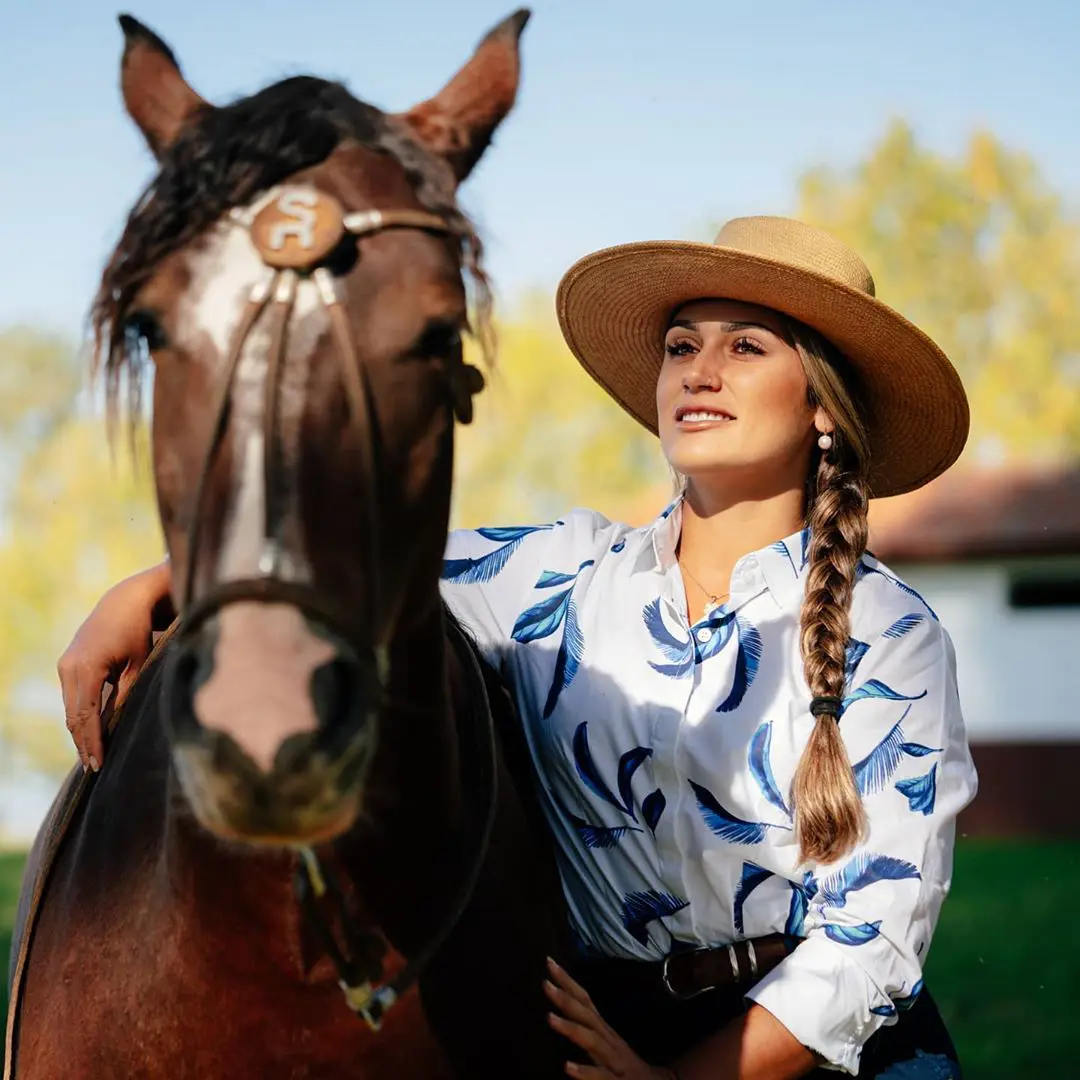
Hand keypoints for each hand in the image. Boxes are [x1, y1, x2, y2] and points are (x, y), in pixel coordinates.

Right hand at [57, 560, 170, 771]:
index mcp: (87, 668)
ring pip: (70, 708)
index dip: (92, 741)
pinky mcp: (70, 664)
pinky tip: (90, 733)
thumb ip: (126, 694)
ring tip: (91, 757)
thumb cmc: (140, 631)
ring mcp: (66, 665)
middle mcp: (69, 667)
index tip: (98, 764)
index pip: (86, 715)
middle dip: (83, 743)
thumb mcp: (138, 664)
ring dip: (80, 732)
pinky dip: (81, 715)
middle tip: (93, 769)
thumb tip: (117, 724)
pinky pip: (73, 697)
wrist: (126, 601)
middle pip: (73, 716)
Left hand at [543, 957, 674, 1079]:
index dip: (568, 982)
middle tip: (545, 982)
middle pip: (586, 1014)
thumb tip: (564, 1007)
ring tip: (550, 1018)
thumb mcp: (606, 1043)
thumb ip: (588, 1028)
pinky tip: (568, 1067)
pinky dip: (585, 1071)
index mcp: (602, 1029)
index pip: (584, 1000)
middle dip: (566, 998)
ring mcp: (614, 1060)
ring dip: (571, 1028)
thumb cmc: (625, 1065)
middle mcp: (608, 1039)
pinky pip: (601, 1076)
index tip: (550, 963)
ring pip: (592, 1041)